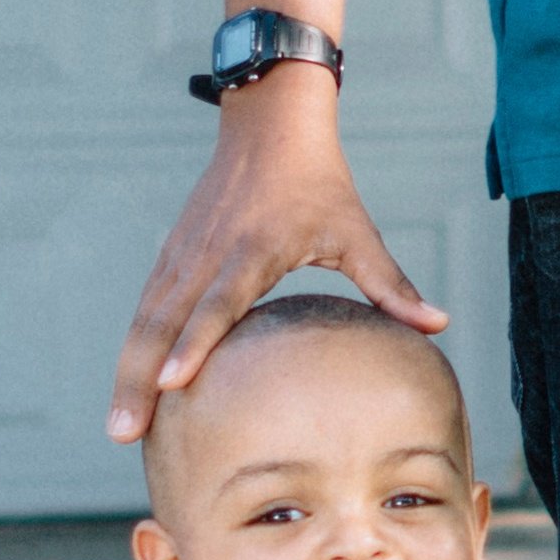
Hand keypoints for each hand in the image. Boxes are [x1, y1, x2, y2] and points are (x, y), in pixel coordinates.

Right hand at [107, 71, 445, 441]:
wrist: (268, 124)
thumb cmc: (319, 181)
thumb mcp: (357, 231)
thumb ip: (392, 285)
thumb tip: (440, 326)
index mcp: (253, 249)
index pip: (217, 304)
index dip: (193, 344)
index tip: (171, 384)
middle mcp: (207, 254)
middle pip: (164, 324)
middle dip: (139, 381)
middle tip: (124, 436)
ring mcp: (182, 255)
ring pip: (145, 320)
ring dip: (127, 373)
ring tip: (118, 429)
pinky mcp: (171, 256)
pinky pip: (145, 309)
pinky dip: (132, 349)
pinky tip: (127, 390)